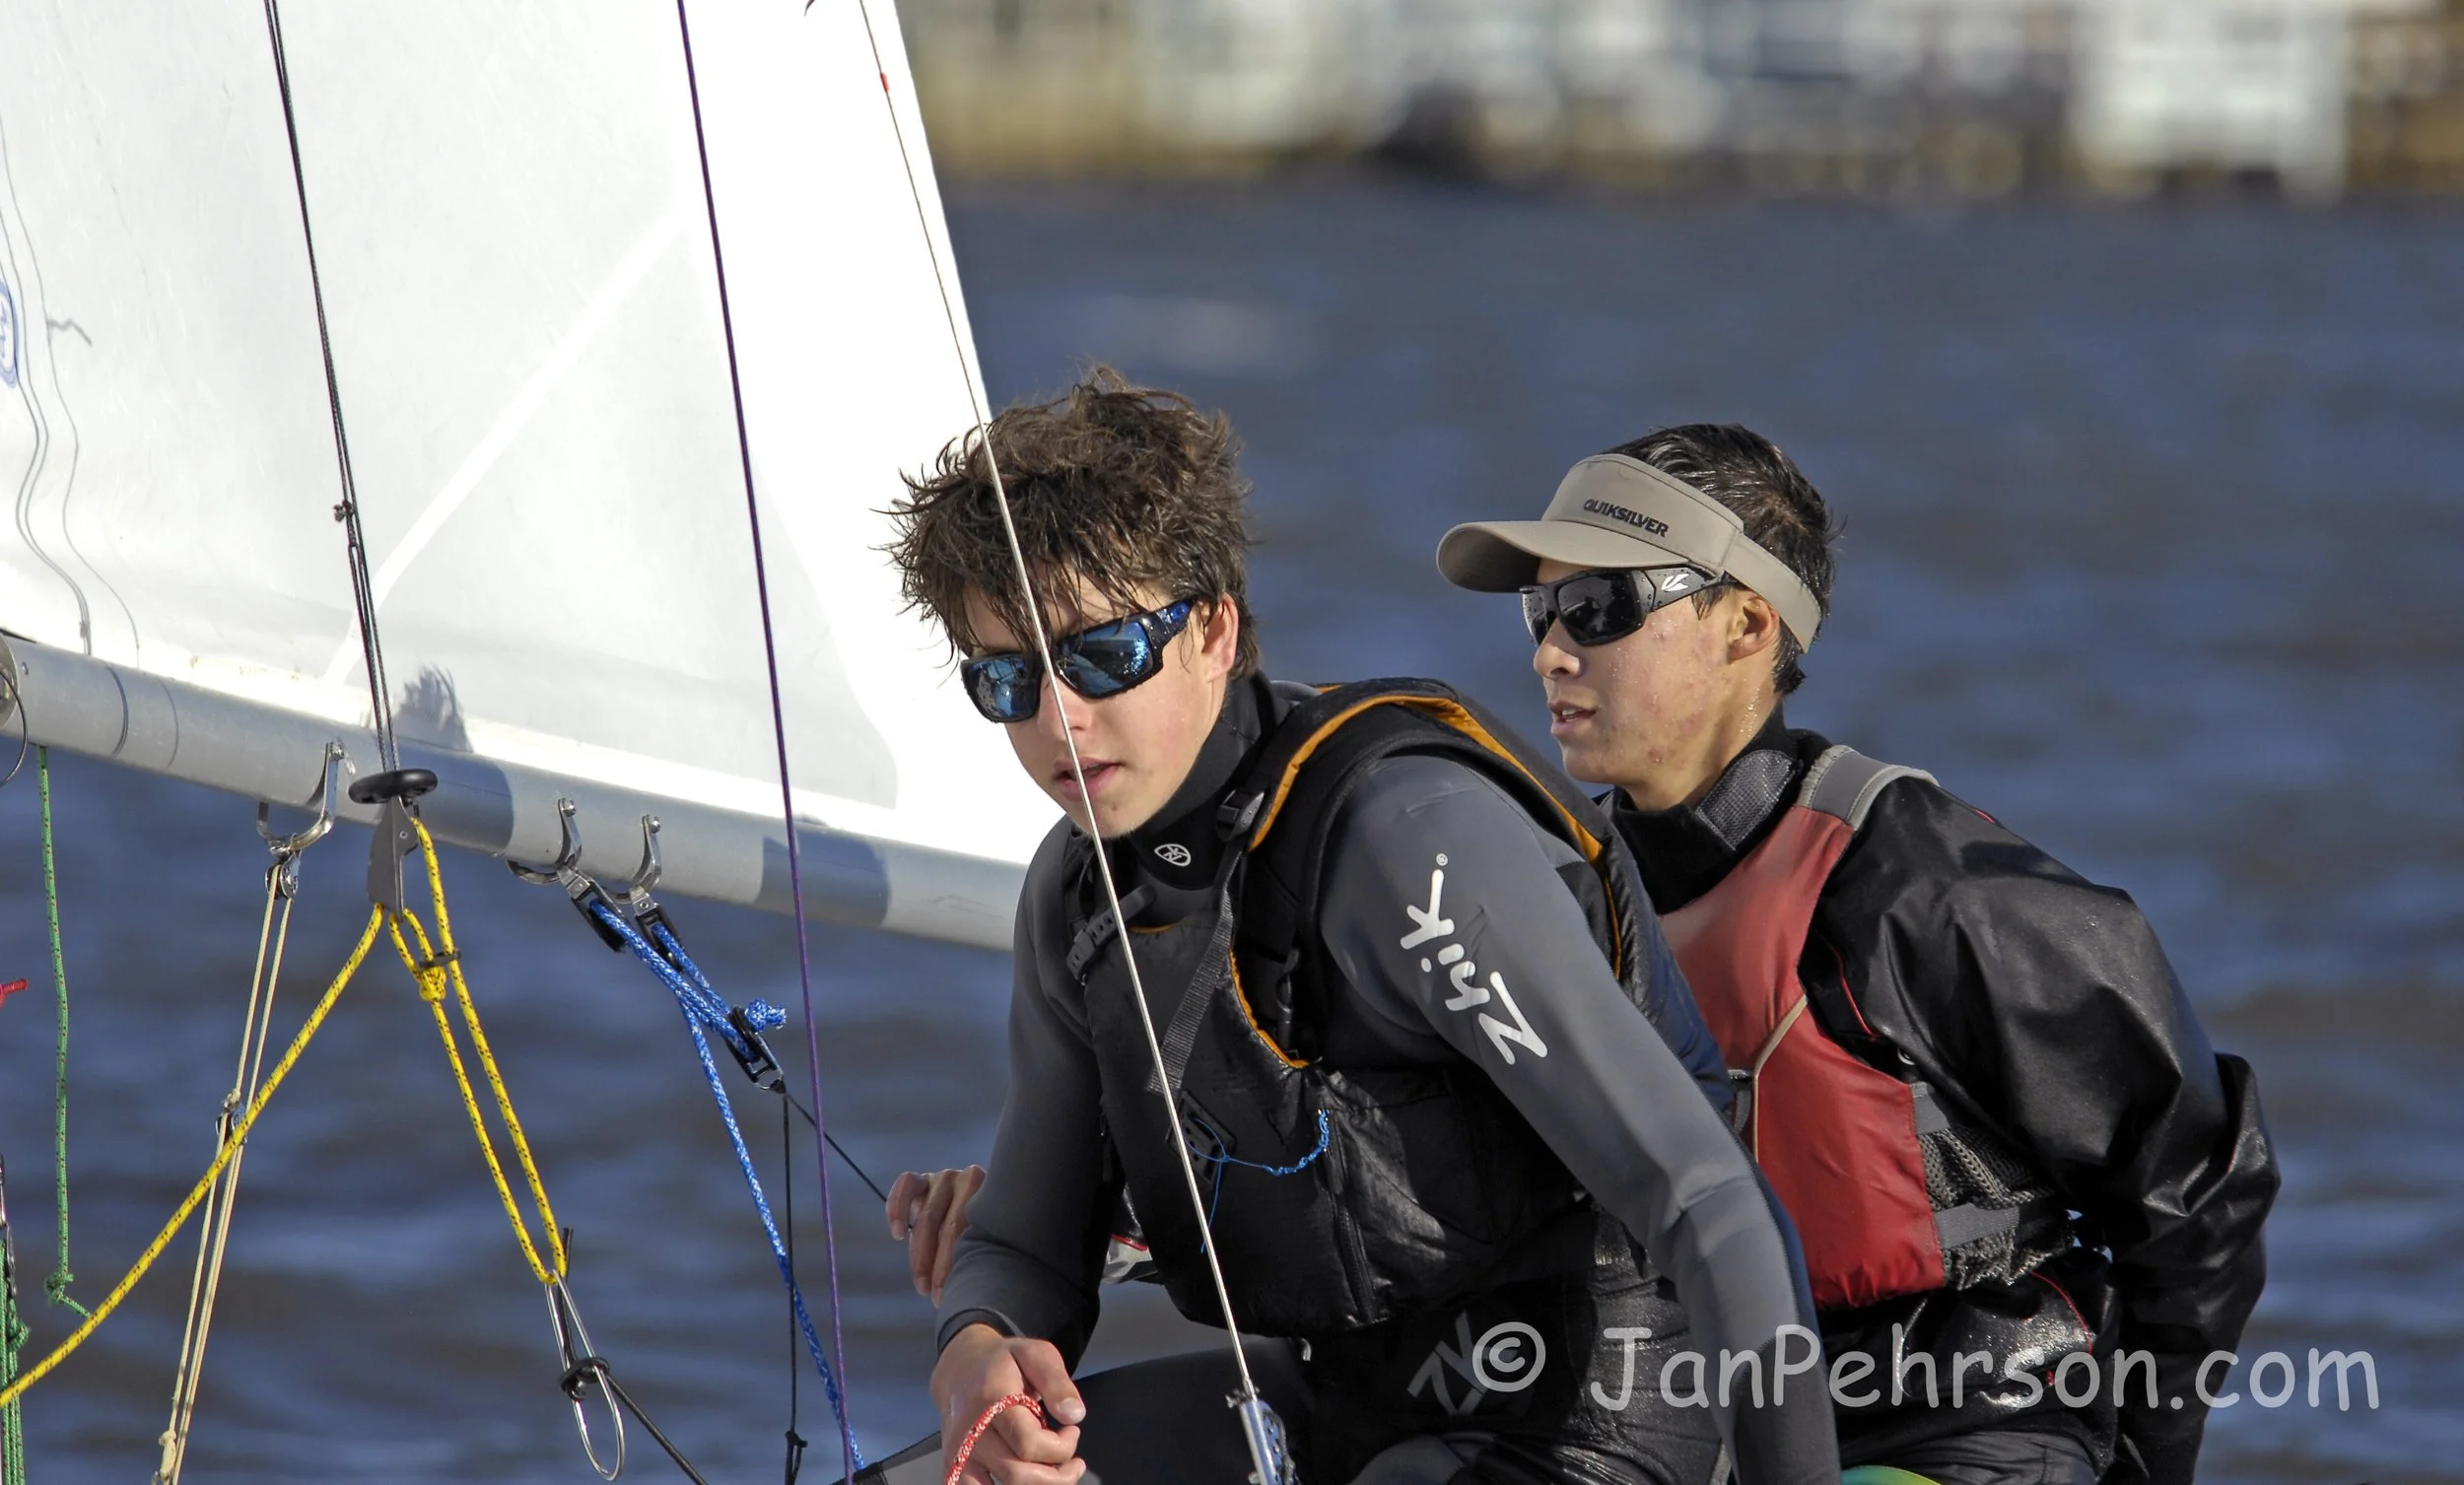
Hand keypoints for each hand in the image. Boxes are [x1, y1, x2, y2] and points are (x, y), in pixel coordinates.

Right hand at [887, 1164, 985, 1304]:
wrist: (983, 1202)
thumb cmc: (990, 1231)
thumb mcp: (992, 1238)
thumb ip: (987, 1250)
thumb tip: (976, 1287)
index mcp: (990, 1195)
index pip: (971, 1231)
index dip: (959, 1264)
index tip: (955, 1291)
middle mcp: (967, 1180)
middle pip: (949, 1227)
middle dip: (940, 1266)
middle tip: (935, 1296)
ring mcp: (943, 1177)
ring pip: (926, 1216)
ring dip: (920, 1255)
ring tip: (921, 1284)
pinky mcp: (922, 1178)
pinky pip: (905, 1186)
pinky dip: (897, 1209)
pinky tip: (898, 1235)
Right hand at [932, 1324, 1086, 1484]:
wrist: (960, 1369)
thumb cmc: (1004, 1363)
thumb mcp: (1036, 1355)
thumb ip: (1057, 1382)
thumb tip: (1074, 1415)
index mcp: (992, 1401)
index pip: (1030, 1444)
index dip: (1062, 1446)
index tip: (1072, 1431)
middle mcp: (971, 1433)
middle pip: (1018, 1475)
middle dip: (1056, 1474)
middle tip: (1071, 1459)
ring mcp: (959, 1455)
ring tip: (1056, 1473)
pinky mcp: (954, 1469)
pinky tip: (1027, 1480)